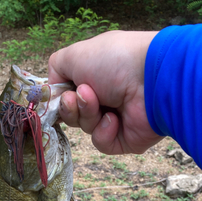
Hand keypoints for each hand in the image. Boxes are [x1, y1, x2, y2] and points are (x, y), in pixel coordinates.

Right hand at [48, 30, 162, 154]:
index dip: (59, 98)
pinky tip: (115, 119)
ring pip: (85, 129)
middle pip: (72, 114)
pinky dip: (104, 131)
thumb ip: (55, 68)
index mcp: (94, 76)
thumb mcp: (75, 55)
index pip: (67, 93)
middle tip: (82, 95)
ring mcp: (114, 119)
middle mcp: (105, 97)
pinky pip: (101, 143)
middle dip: (71, 108)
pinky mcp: (123, 140)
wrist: (151, 81)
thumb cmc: (115, 62)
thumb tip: (50, 88)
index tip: (57, 95)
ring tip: (102, 102)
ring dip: (88, 115)